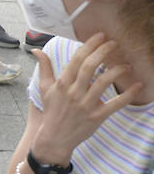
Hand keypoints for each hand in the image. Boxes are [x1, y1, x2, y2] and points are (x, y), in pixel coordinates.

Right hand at [32, 32, 144, 163]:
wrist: (55, 138)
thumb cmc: (51, 111)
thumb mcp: (44, 88)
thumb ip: (44, 68)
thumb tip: (36, 51)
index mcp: (62, 83)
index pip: (77, 60)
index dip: (89, 46)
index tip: (100, 36)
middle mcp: (74, 92)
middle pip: (90, 67)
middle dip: (104, 52)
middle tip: (114, 43)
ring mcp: (86, 105)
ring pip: (104, 82)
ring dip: (117, 71)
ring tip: (126, 64)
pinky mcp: (97, 116)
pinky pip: (115, 103)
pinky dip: (128, 94)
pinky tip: (138, 85)